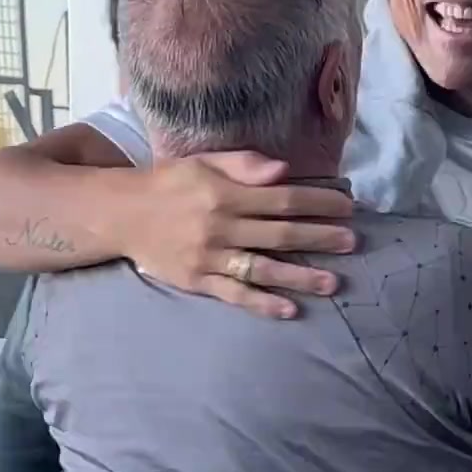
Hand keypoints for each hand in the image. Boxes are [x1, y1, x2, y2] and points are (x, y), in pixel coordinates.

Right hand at [134, 153, 356, 318]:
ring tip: (332, 283)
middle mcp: (220, 225)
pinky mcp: (196, 280)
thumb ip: (243, 165)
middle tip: (352, 243)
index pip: (283, 199)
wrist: (119, 214)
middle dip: (320, 238)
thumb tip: (283, 172)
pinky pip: (234, 294)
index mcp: (225, 193)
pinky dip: (262, 303)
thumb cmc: (168, 183)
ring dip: (300, 276)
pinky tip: (289, 309)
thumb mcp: (203, 162)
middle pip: (280, 234)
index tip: (347, 208)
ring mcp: (209, 256)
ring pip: (263, 268)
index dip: (318, 204)